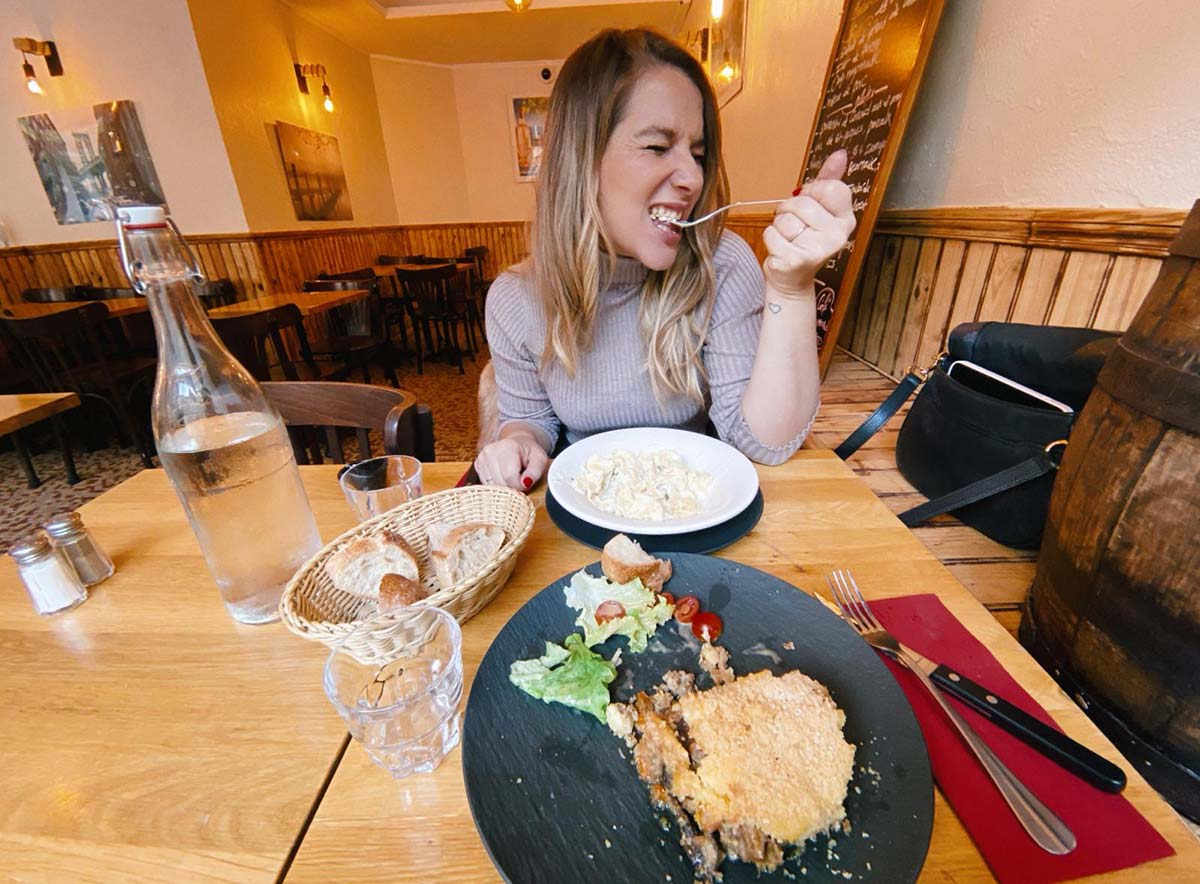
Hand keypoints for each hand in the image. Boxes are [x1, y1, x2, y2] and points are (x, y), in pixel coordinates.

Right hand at [474, 432, 548, 491]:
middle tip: (520, 479)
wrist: (517, 444)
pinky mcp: (477, 466)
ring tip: (512, 476)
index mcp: (507, 447)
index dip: (521, 486)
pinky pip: (487, 485)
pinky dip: (497, 486)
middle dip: (513, 487)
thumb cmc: (529, 453)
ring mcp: (482, 458)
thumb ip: (535, 472)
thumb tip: (525, 483)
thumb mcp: (540, 460)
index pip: (510, 477)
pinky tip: (503, 477)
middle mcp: (490, 451)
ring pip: (493, 487)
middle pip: (500, 483)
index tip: (526, 481)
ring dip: (505, 487)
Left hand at [762, 149, 856, 296]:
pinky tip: (781, 249)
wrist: (792, 279)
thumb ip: (828, 180)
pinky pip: (771, 233)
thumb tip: (840, 154)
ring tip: (788, 239)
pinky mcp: (795, 260)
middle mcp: (837, 235)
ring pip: (784, 219)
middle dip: (789, 210)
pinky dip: (770, 239)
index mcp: (845, 219)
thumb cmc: (804, 239)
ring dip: (779, 226)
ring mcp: (818, 250)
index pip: (831, 187)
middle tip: (795, 226)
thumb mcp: (819, 209)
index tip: (811, 205)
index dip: (813, 192)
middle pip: (801, 202)